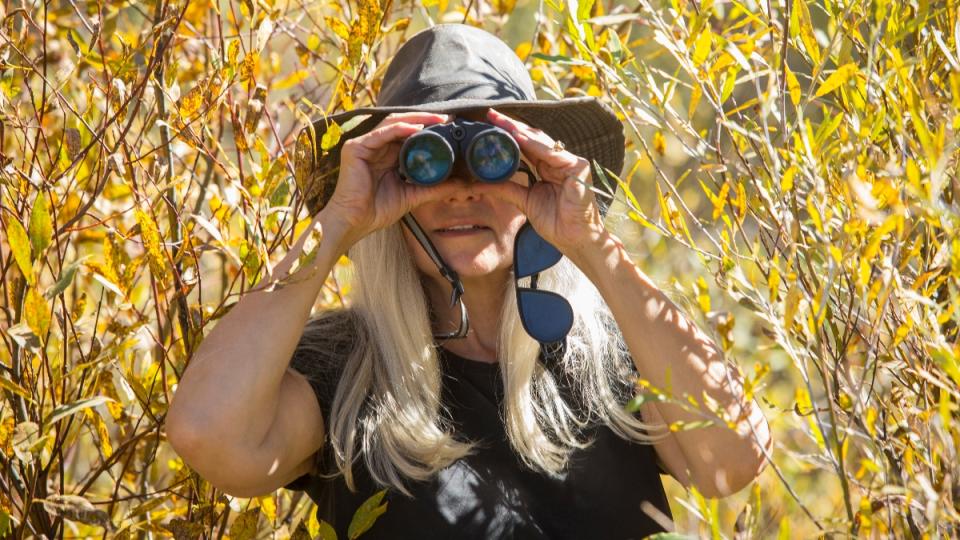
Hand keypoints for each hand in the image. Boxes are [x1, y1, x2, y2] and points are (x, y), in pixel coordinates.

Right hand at [323, 112, 458, 246]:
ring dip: (416, 120)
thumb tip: (461, 184)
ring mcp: (365, 145)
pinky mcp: (356, 148)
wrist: (355, 223)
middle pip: (403, 125)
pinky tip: (417, 129)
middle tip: (448, 119)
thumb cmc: (377, 211)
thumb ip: (435, 188)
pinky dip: (400, 129)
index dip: (429, 129)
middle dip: (426, 120)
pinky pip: (381, 133)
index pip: (409, 135)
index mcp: (387, 156)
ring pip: (393, 123)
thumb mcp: (413, 195)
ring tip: (437, 120)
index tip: (450, 128)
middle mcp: (376, 147)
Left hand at [481, 108, 607, 255]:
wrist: (574, 239)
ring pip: (541, 141)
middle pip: (533, 138)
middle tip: (491, 114)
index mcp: (547, 168)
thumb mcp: (524, 201)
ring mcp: (570, 162)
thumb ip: (506, 188)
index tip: (489, 124)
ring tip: (501, 122)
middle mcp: (558, 161)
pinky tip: (519, 137)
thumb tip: (478, 184)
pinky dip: (536, 145)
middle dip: (512, 126)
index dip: (508, 134)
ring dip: (520, 131)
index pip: (526, 146)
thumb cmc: (555, 222)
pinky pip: (553, 153)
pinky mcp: (578, 167)